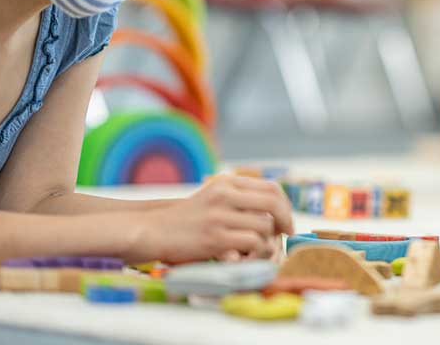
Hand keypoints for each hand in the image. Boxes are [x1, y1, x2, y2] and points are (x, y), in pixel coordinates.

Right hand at [130, 175, 293, 263]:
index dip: (285, 205)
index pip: (271, 187)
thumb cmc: (187, 219)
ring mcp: (220, 215)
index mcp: (227, 183)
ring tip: (260, 248)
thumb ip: (239, 198)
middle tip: (286, 234)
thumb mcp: (213, 198)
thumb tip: (275, 209)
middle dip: (285, 220)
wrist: (153, 230)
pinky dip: (256, 251)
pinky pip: (252, 243)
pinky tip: (248, 255)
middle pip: (273, 203)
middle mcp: (225, 194)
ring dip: (268, 240)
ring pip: (265, 225)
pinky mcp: (215, 237)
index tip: (286, 221)